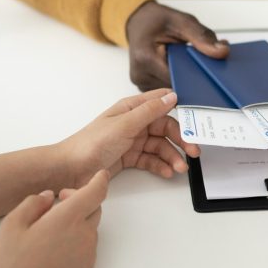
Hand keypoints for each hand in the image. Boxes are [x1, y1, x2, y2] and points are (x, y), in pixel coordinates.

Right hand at [0, 170, 108, 267]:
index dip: (99, 180)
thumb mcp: (11, 225)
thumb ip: (32, 203)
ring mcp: (88, 255)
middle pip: (94, 208)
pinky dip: (77, 241)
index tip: (100, 174)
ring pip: (90, 228)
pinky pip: (87, 248)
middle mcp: (84, 235)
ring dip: (77, 222)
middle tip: (58, 203)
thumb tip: (47, 197)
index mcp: (67, 219)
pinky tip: (54, 250)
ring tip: (50, 231)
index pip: (96, 192)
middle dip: (80, 200)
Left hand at [57, 88, 199, 185]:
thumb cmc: (92, 143)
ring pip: (160, 146)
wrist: (70, 169)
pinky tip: (168, 172)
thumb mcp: (125, 124)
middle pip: (165, 128)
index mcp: (131, 108)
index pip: (161, 104)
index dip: (180, 111)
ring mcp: (132, 141)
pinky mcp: (129, 158)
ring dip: (172, 156)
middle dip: (180, 140)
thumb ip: (150, 111)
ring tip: (180, 168)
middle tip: (194, 152)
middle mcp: (134, 123)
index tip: (197, 122)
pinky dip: (161, 165)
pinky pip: (151, 159)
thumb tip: (172, 96)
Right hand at [125, 0, 228, 90]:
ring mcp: (142, 84)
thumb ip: (202, 36)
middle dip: (194, 80)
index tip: (213, 75)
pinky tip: (185, 71)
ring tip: (194, 68)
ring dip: (186, 82)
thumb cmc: (156, 20)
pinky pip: (166, 89)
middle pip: (176, 88)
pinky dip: (178, 82)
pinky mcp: (146, 87)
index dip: (197, 78)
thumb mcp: (181, 20)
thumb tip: (222, 52)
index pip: (179, 79)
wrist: (138, 22)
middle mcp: (140, 75)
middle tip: (208, 70)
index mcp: (145, 58)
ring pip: (172, 92)